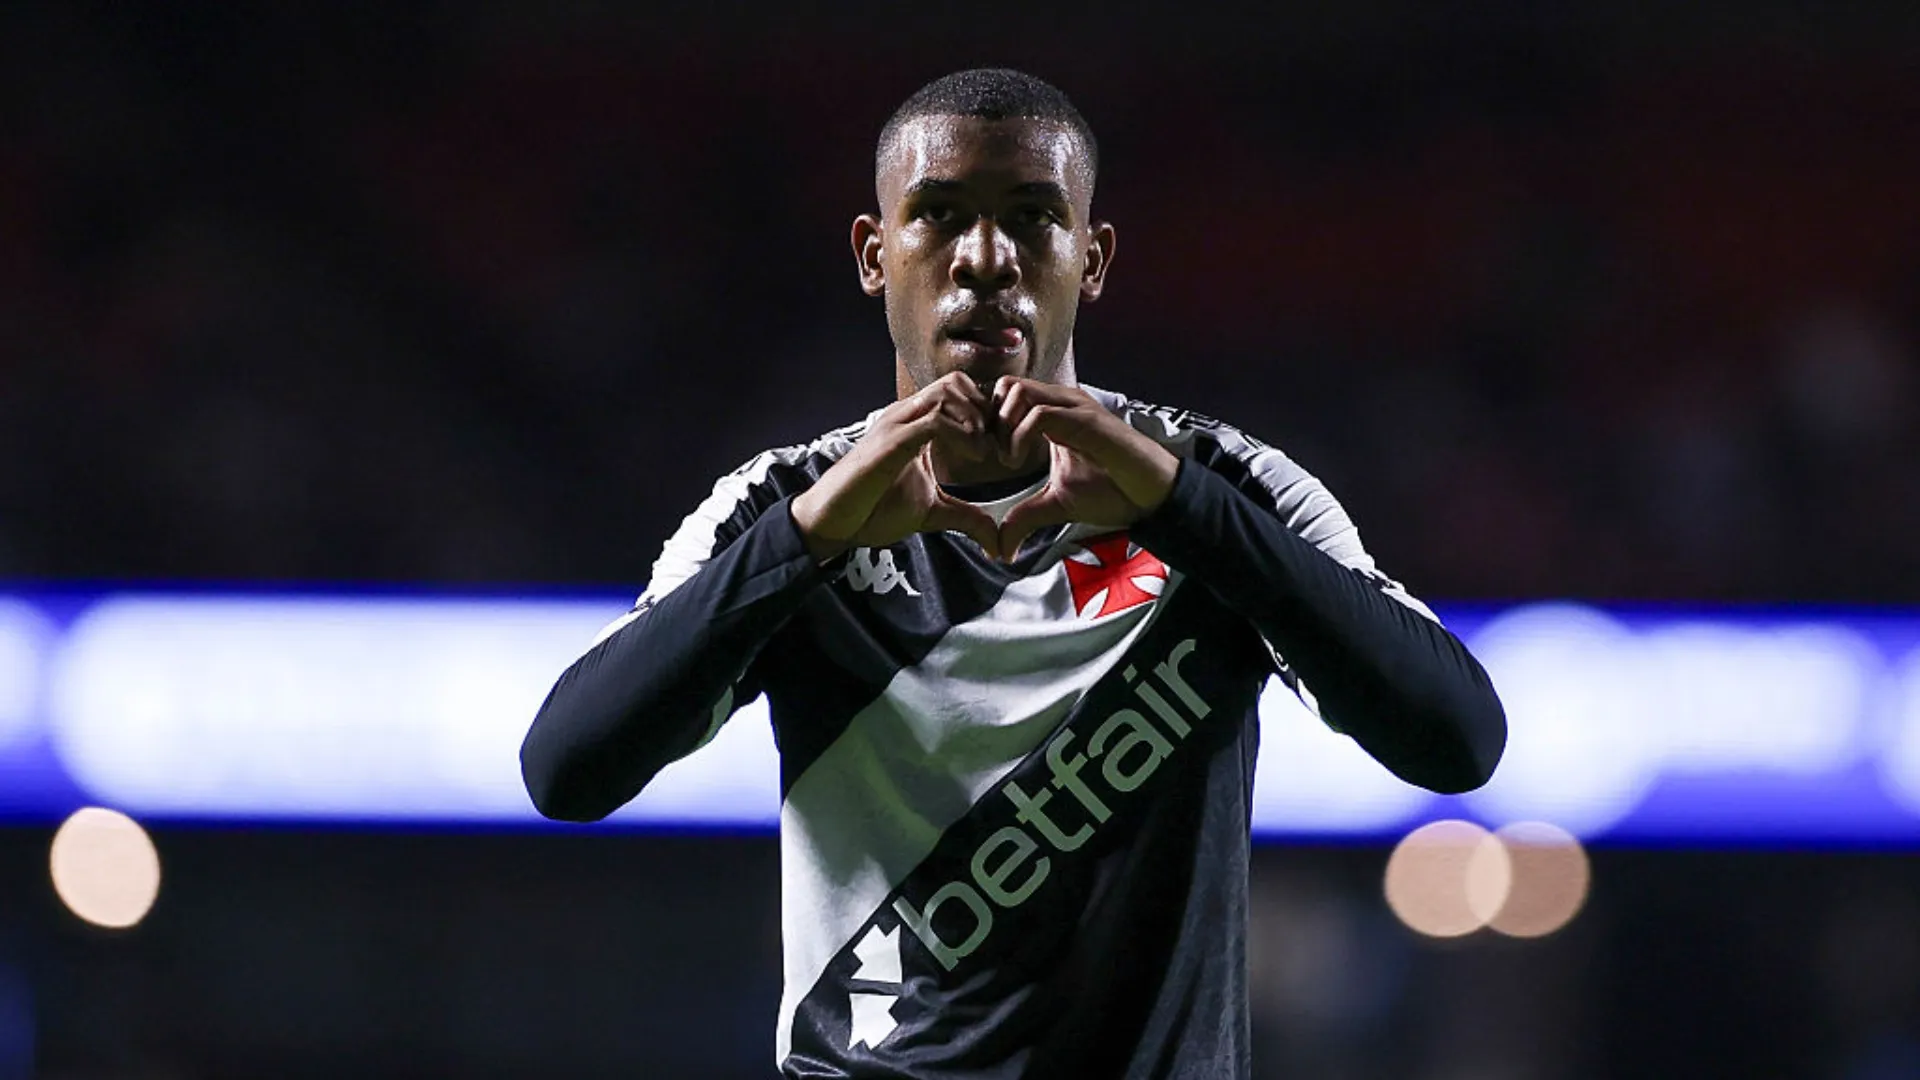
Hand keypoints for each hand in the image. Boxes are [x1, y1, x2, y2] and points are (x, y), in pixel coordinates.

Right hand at [790, 372, 1002, 561]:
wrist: (834, 522)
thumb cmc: (873, 510)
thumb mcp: (932, 512)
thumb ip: (965, 517)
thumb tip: (995, 540)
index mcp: (914, 424)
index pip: (957, 391)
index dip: (984, 413)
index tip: (998, 446)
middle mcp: (906, 415)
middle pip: (955, 381)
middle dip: (984, 409)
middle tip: (994, 444)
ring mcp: (897, 424)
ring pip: (947, 391)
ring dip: (975, 418)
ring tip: (983, 451)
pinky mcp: (892, 441)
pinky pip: (935, 420)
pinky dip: (963, 434)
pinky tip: (973, 458)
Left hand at [992, 378, 1180, 556]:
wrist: (1153, 496)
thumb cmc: (1113, 492)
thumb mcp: (1057, 505)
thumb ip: (1025, 517)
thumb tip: (1001, 547)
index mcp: (1053, 414)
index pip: (1005, 395)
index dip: (988, 422)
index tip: (988, 456)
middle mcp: (1061, 403)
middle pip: (1005, 384)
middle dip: (990, 419)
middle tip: (994, 455)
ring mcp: (1074, 408)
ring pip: (1018, 390)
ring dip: (1003, 425)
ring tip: (1009, 459)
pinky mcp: (1086, 420)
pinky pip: (1040, 413)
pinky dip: (1019, 436)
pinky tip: (1019, 461)